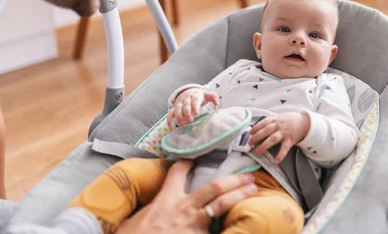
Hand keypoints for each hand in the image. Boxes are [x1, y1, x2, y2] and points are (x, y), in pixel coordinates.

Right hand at [116, 160, 257, 233]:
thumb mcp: (135, 220)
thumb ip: (149, 210)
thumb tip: (148, 211)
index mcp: (166, 199)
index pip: (177, 173)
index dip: (186, 164)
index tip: (193, 160)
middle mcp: (184, 208)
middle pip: (215, 187)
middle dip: (233, 179)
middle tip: (248, 175)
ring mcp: (195, 224)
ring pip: (222, 205)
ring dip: (239, 195)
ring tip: (252, 190)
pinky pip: (216, 230)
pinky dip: (227, 226)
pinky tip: (240, 223)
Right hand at [168, 88, 218, 126]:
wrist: (187, 91)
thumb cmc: (199, 96)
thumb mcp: (206, 95)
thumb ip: (213, 97)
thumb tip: (217, 103)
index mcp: (195, 96)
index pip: (195, 100)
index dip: (195, 106)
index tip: (196, 113)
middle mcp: (186, 99)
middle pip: (185, 106)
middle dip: (187, 113)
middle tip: (190, 121)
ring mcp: (179, 104)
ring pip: (177, 110)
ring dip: (178, 117)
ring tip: (182, 125)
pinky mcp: (174, 108)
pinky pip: (170, 114)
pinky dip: (169, 120)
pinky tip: (171, 128)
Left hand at [248, 112, 310, 163]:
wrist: (305, 122)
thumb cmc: (291, 120)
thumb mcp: (280, 118)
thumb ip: (271, 122)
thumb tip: (259, 128)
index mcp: (275, 120)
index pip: (263, 122)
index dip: (256, 127)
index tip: (250, 132)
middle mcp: (278, 126)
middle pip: (265, 131)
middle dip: (256, 137)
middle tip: (250, 143)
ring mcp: (284, 133)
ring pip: (272, 139)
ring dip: (264, 145)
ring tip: (258, 151)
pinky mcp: (290, 140)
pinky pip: (284, 148)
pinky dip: (280, 155)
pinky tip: (276, 160)